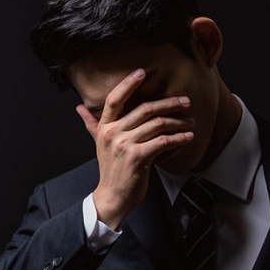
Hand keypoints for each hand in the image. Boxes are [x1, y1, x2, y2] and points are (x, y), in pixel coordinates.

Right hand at [76, 68, 194, 229]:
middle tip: (185, 102)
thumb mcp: (98, 144)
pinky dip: (178, 138)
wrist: (112, 196)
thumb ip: (92, 124)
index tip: (142, 72)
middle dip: (168, 103)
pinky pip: (163, 142)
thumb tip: (79, 108)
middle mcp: (113, 133)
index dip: (128, 83)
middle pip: (144, 108)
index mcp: (104, 127)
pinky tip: (187, 137)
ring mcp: (125, 145)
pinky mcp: (138, 157)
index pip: (115, 99)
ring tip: (189, 122)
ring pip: (157, 124)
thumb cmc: (110, 170)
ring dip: (178, 122)